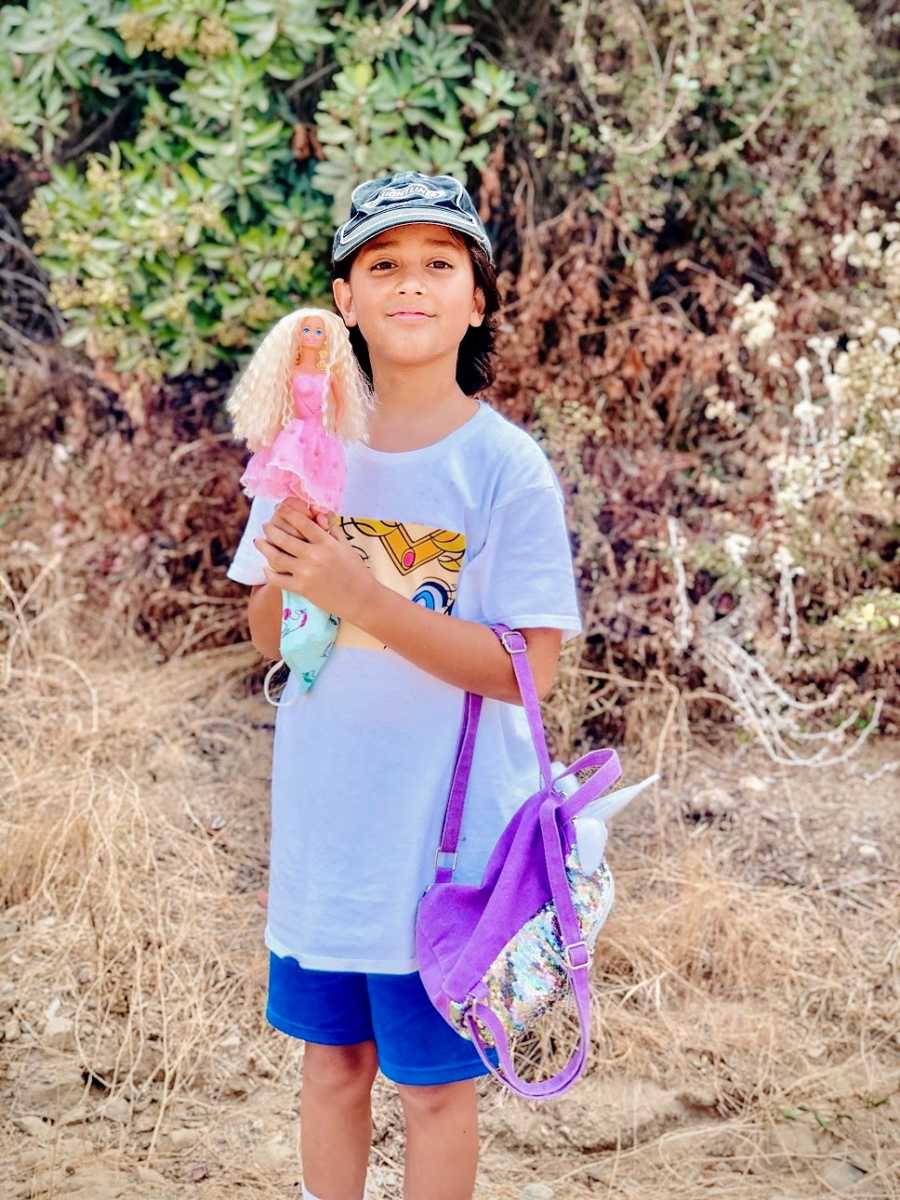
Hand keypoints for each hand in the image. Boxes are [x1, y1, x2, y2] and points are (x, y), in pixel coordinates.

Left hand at [254, 497, 374, 621]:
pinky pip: (278, 579)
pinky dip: (269, 572)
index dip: (287, 513)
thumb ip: (331, 529)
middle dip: (270, 529)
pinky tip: (265, 567)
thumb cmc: (355, 570)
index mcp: (326, 542)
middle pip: (283, 538)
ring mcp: (306, 573)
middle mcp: (314, 556)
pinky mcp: (302, 589)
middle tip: (266, 525)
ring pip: (276, 557)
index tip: (280, 508)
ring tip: (258, 541)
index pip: (302, 522)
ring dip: (264, 548)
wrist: (361, 598)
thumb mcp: (345, 545)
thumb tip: (318, 514)